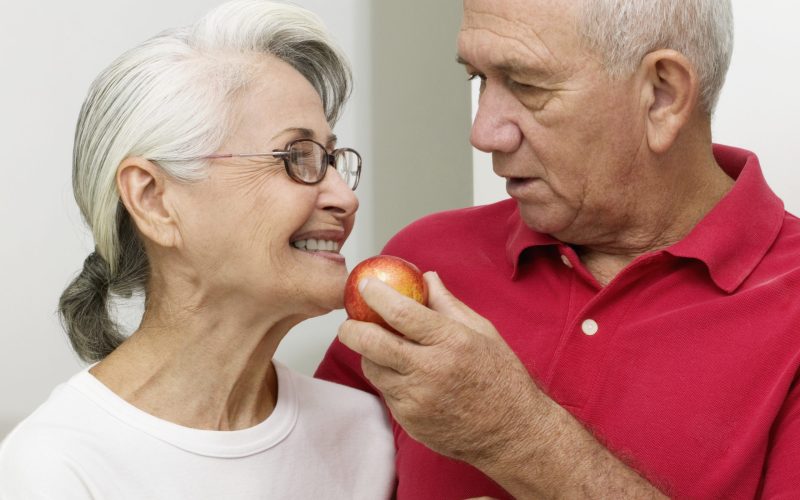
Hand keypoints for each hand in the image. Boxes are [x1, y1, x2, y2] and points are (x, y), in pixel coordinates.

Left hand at [337, 272, 543, 465]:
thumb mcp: (483, 332)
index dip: (376, 295)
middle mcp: (430, 370)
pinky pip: (385, 392)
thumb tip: (426, 278)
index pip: (400, 312)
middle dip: (352, 328)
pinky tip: (404, 375)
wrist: (511, 433)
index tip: (365, 286)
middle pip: (372, 343)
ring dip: (370, 355)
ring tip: (382, 348)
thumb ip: (448, 304)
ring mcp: (417, 399)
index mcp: (451, 341)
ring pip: (373, 369)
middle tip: (350, 323)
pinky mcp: (410, 421)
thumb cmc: (501, 378)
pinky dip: (388, 379)